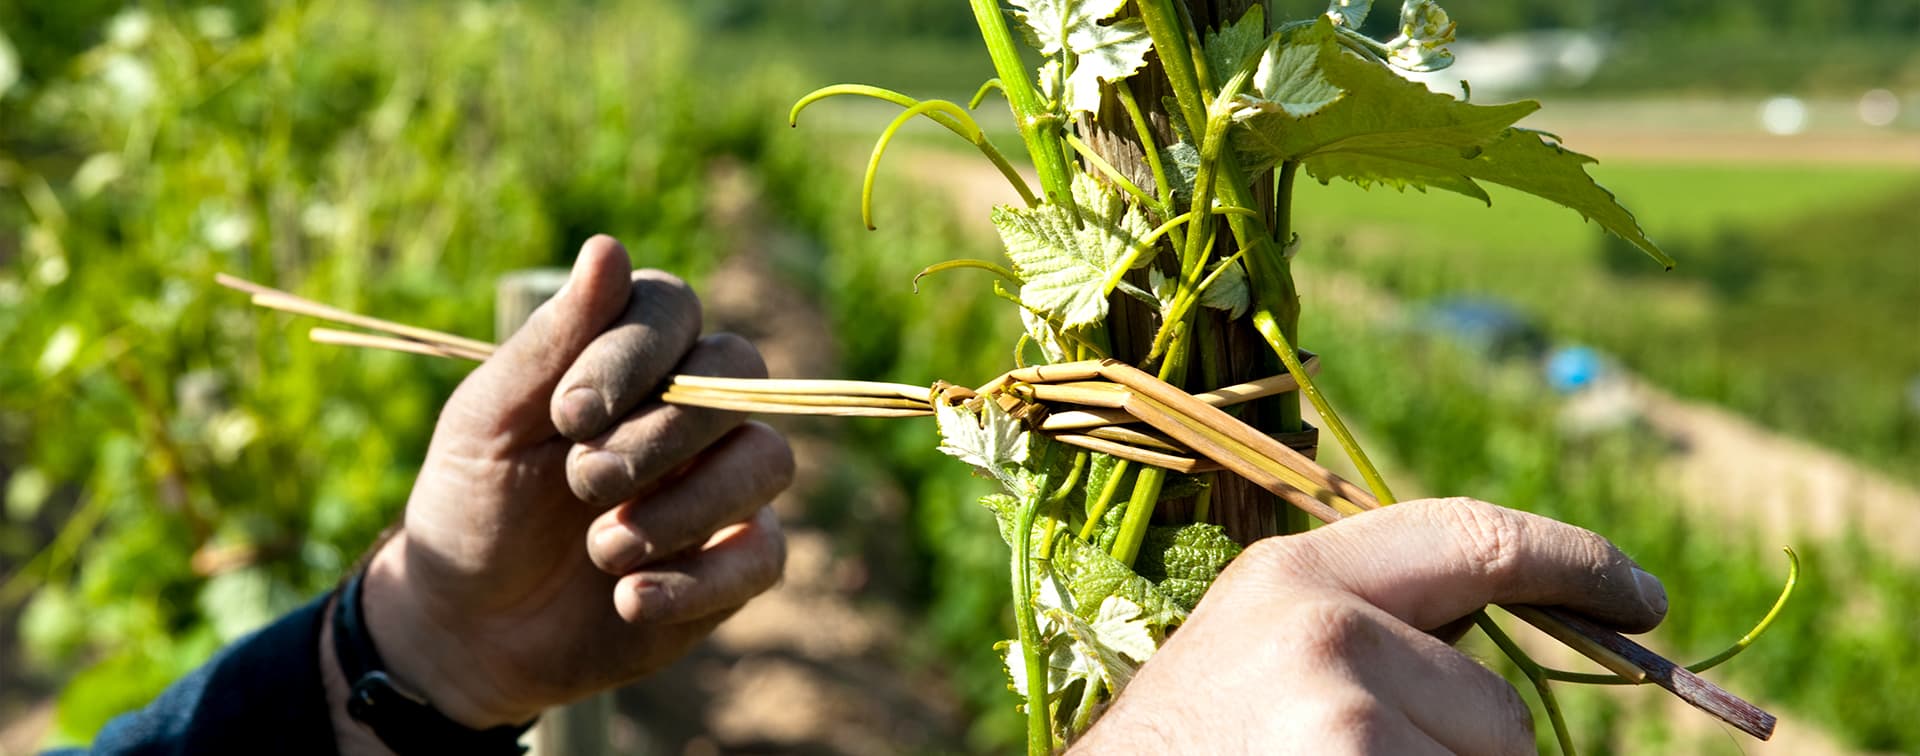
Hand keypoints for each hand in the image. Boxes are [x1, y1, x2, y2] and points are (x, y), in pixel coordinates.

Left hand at [352, 236, 791, 728]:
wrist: (467, 625)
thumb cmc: (475, 502)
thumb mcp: (490, 420)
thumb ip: (552, 340)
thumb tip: (609, 246)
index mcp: (632, 358)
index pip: (676, 310)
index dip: (636, 353)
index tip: (568, 414)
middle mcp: (690, 410)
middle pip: (738, 377)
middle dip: (659, 434)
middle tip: (580, 482)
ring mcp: (721, 487)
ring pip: (767, 460)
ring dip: (684, 507)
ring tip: (602, 549)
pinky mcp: (732, 565)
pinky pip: (764, 555)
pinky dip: (699, 580)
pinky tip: (628, 599)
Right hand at [1076, 498, 1667, 754]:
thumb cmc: (1186, 755)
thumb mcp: (1257, 661)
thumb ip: (1365, 631)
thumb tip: (1495, 664)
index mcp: (1291, 572)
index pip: (1472, 537)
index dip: (1575, 564)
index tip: (1642, 597)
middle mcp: (1321, 619)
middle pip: (1493, 704)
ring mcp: (1341, 704)